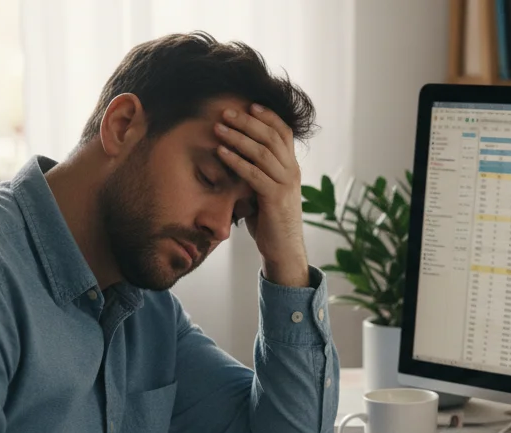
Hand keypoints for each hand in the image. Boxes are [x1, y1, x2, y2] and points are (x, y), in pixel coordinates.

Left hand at [214, 104, 309, 286]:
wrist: (283, 249)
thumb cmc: (269, 220)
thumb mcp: (264, 189)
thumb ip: (257, 171)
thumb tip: (234, 154)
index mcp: (291, 167)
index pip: (284, 132)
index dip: (268, 116)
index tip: (248, 104)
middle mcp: (292, 172)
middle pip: (272, 137)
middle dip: (248, 122)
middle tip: (226, 111)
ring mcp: (286, 185)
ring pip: (263, 152)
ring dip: (238, 137)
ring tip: (219, 127)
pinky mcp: (275, 199)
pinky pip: (254, 174)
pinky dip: (236, 161)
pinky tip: (221, 152)